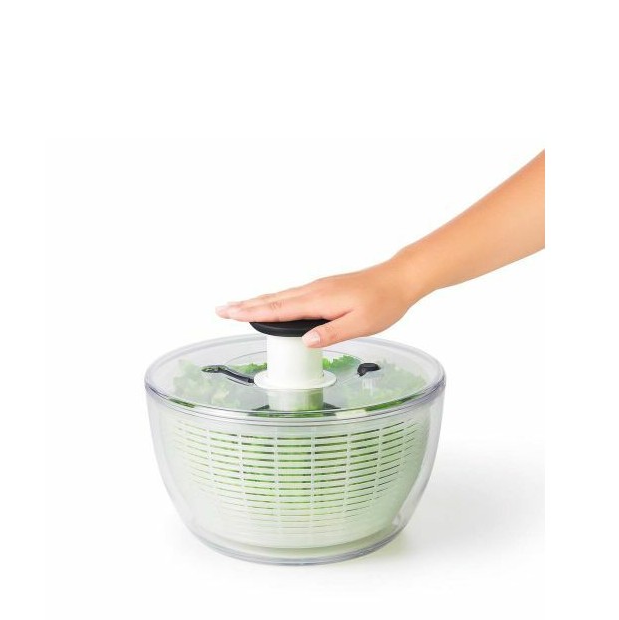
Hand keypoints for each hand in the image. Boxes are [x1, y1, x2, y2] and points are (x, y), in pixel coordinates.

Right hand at [215, 261, 414, 347]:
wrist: (398, 279)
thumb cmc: (383, 301)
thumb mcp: (361, 324)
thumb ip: (332, 333)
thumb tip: (306, 341)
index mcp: (319, 300)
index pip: (279, 309)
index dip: (252, 312)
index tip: (229, 313)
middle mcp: (314, 291)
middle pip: (272, 300)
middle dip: (245, 305)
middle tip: (220, 310)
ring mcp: (317, 289)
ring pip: (280, 297)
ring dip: (256, 302)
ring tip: (236, 307)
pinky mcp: (323, 290)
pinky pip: (291, 296)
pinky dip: (274, 301)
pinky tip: (270, 304)